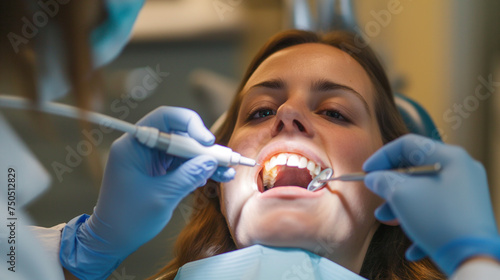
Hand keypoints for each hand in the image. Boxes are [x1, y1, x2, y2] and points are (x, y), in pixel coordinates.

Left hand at [60, 107, 234, 278]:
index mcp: (133, 145)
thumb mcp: (163, 197)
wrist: (112, 241)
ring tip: (226, 172)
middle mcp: (142, 147)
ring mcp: (150, 159)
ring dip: (205, 160)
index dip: (190, 124)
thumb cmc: (128, 219)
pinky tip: (215, 177)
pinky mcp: (157, 171)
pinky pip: (182, 164)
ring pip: (184, 150)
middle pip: (179, 134)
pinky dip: (198, 170)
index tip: (208, 141)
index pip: (164, 118)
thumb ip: (189, 175)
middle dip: (203, 147)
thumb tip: (212, 161)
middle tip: (225, 159)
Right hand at [363, 134, 499, 275]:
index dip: (382, 156)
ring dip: (402, 206)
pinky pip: (437, 213)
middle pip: (416, 170)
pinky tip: (411, 247)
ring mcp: (468, 193)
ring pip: (425, 193)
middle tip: (378, 196)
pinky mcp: (469, 215)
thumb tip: (374, 178)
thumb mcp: (402, 195)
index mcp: (449, 157)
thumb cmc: (438, 220)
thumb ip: (383, 181)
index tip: (367, 172)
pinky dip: (420, 224)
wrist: (474, 258)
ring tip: (387, 221)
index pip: (408, 145)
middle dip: (391, 186)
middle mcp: (462, 171)